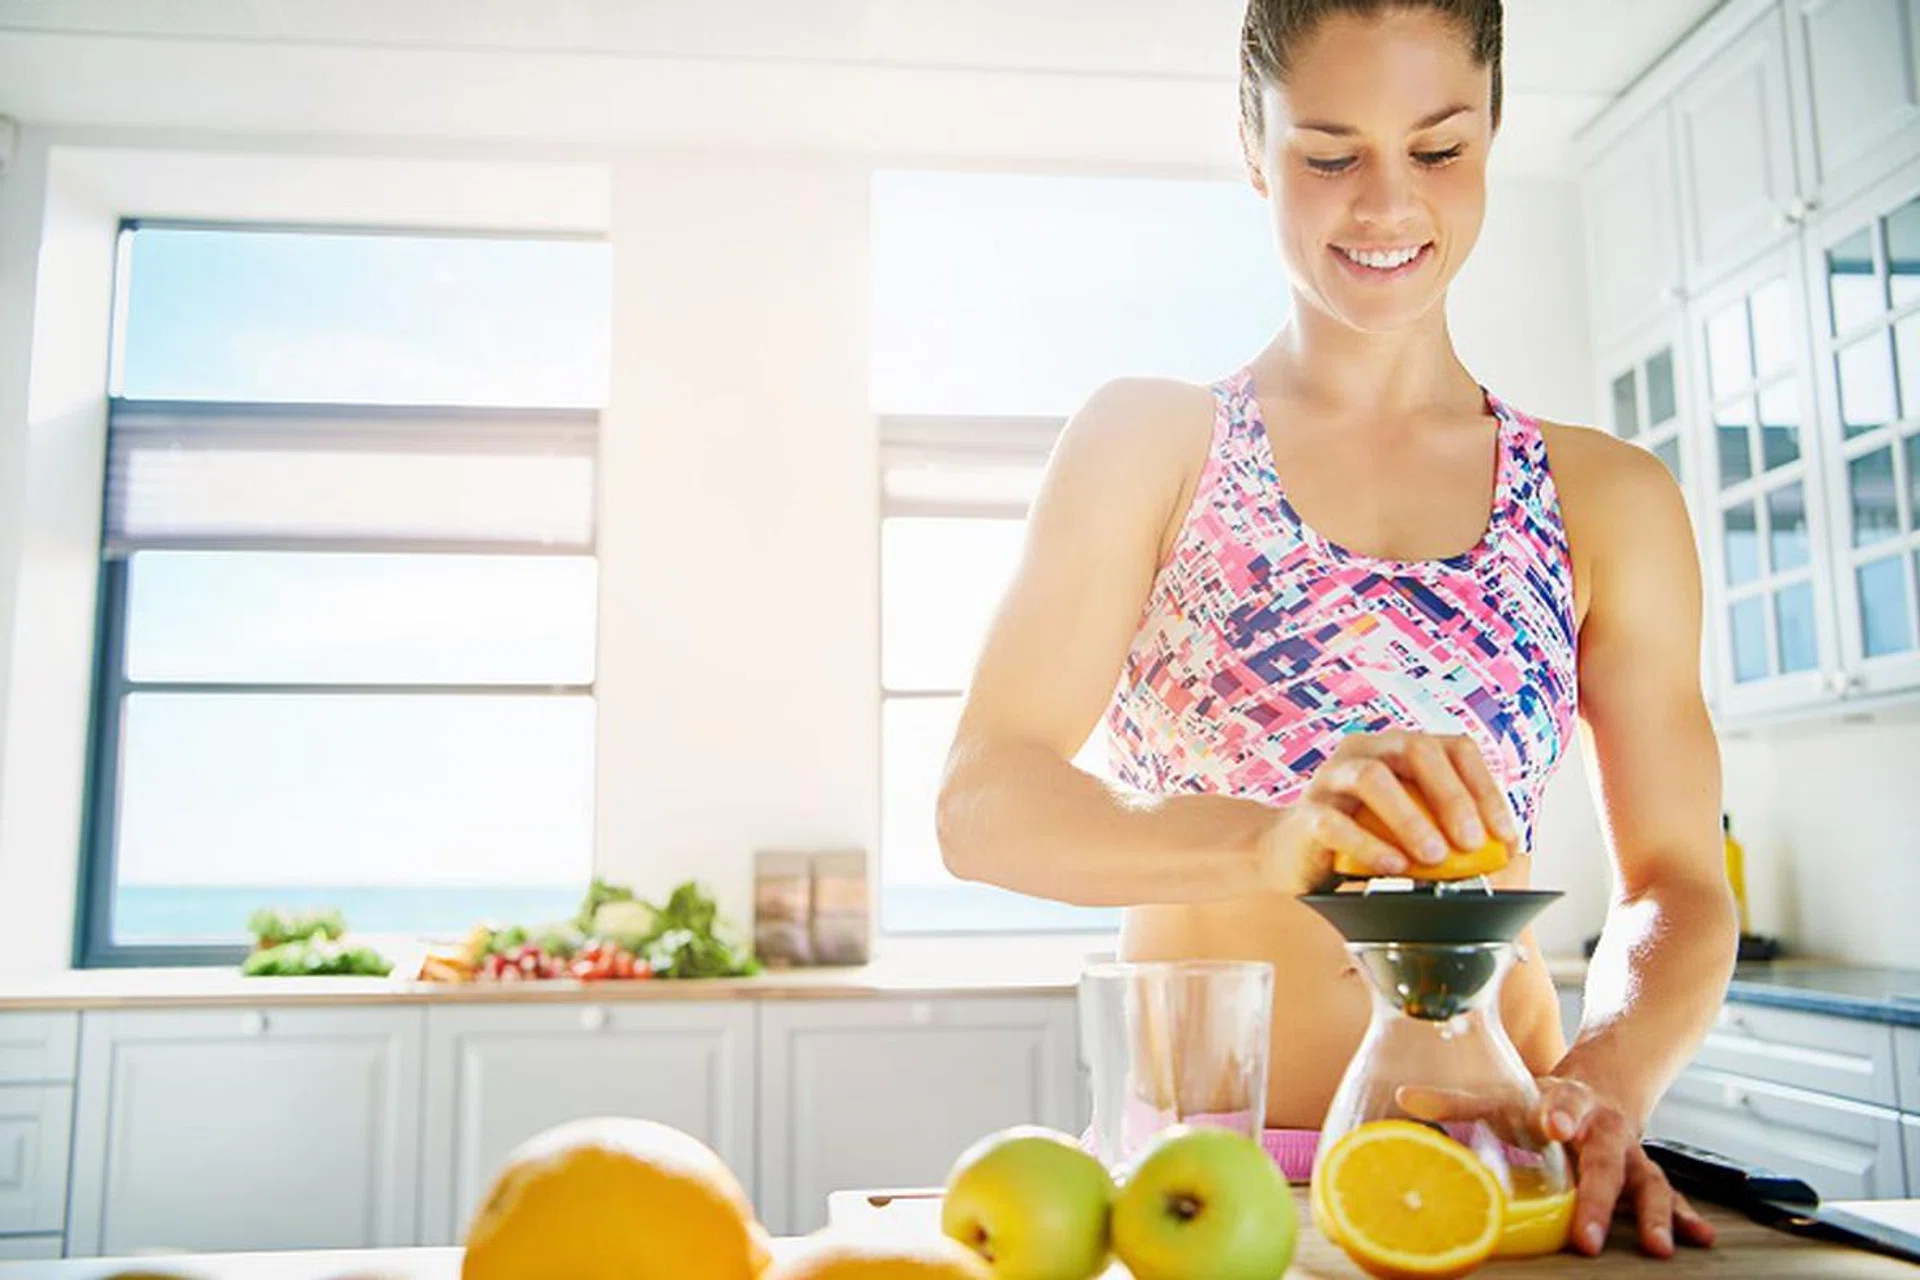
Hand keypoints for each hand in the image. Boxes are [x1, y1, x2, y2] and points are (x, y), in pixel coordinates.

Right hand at [1261, 730, 1520, 892]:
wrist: (1290, 856)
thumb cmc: (1362, 840)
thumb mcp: (1413, 828)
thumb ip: (1450, 830)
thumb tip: (1508, 854)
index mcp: (1398, 748)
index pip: (1454, 748)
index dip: (1486, 789)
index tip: (1504, 835)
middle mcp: (1365, 751)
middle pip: (1415, 749)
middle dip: (1451, 796)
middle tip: (1473, 842)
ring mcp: (1330, 779)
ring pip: (1371, 778)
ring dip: (1409, 818)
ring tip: (1434, 856)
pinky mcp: (1305, 814)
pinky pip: (1334, 822)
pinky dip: (1368, 846)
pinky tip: (1393, 866)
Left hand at [1399, 1077, 1715, 1257]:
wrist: (1602, 1084)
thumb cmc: (1542, 1101)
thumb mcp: (1504, 1095)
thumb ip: (1458, 1102)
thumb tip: (1406, 1100)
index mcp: (1564, 1102)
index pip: (1559, 1103)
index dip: (1556, 1111)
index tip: (1552, 1123)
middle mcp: (1603, 1128)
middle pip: (1602, 1161)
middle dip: (1599, 1198)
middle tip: (1587, 1235)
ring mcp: (1630, 1153)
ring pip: (1647, 1181)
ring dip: (1655, 1214)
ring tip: (1661, 1247)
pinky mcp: (1647, 1174)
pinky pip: (1671, 1195)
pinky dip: (1687, 1215)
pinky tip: (1700, 1238)